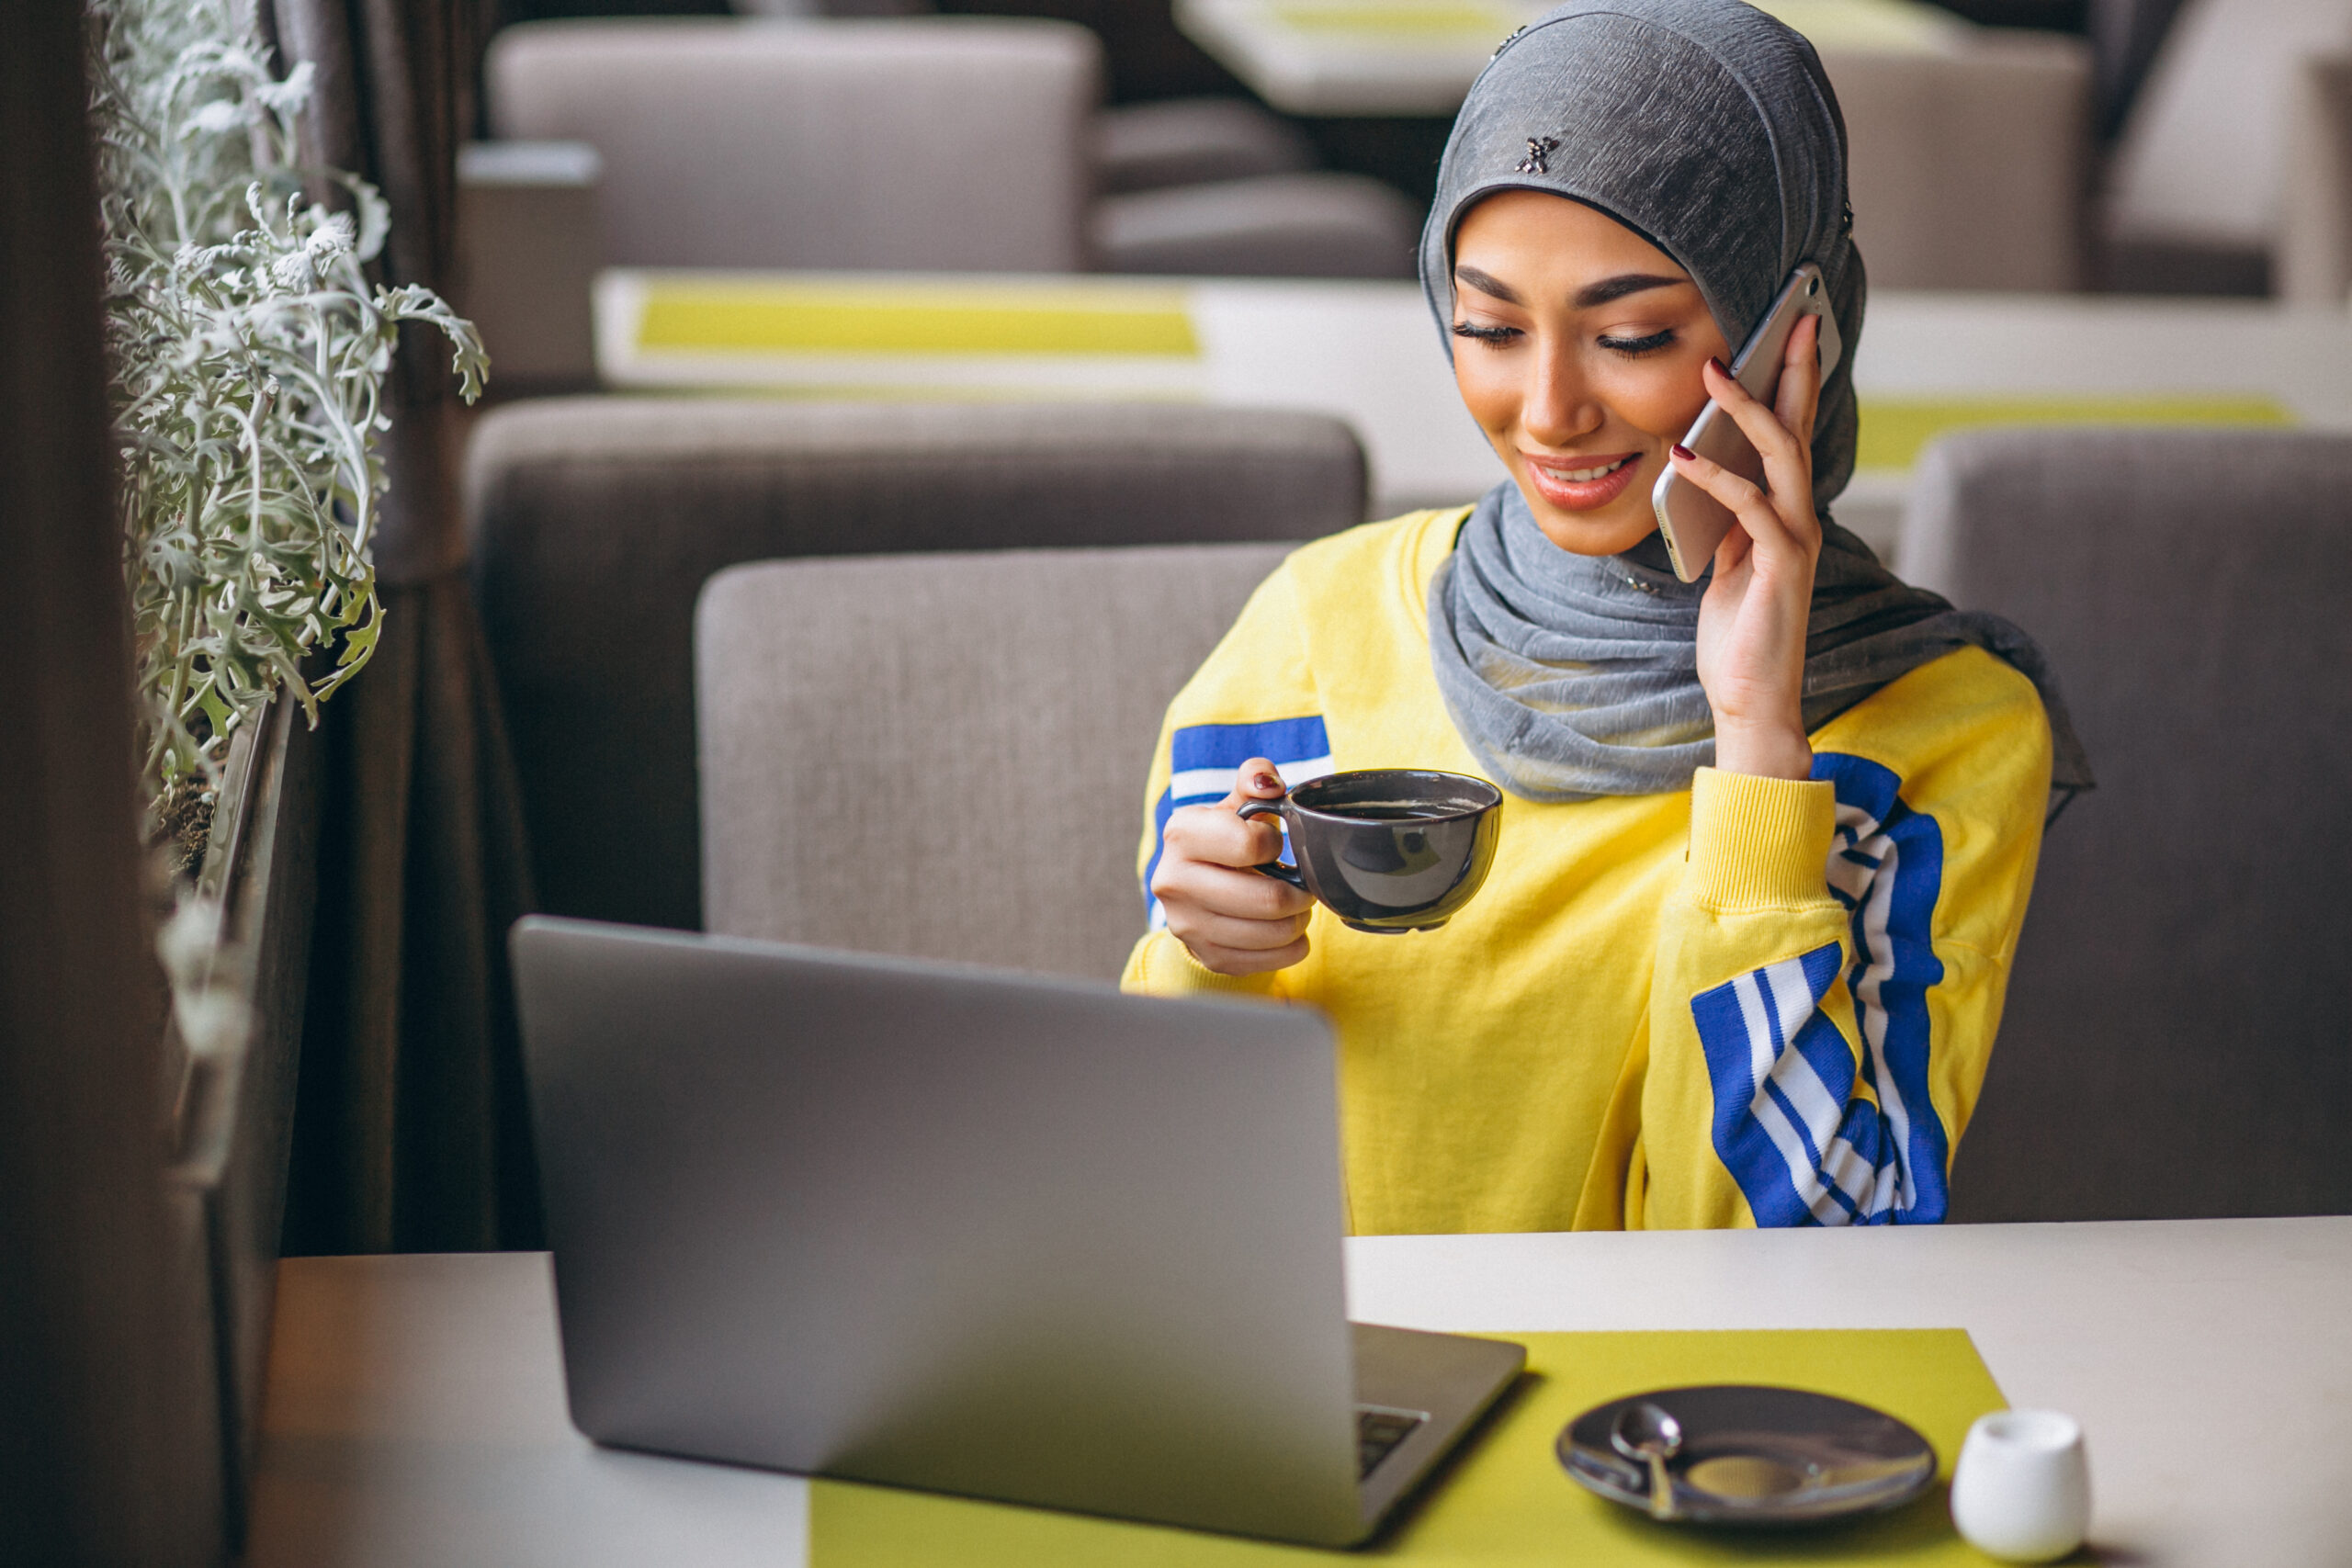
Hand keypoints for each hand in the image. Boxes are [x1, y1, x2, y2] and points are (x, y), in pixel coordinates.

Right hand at [1149, 756, 1313, 974]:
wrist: (1195, 891)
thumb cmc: (1225, 841)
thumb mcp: (1235, 804)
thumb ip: (1255, 780)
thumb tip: (1269, 784)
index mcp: (1181, 834)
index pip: (1249, 844)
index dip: (1275, 844)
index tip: (1274, 844)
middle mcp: (1174, 881)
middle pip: (1268, 899)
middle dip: (1300, 892)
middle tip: (1304, 885)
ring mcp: (1187, 925)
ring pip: (1273, 933)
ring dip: (1299, 920)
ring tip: (1296, 906)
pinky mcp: (1207, 957)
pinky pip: (1271, 960)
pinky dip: (1292, 946)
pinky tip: (1287, 929)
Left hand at [1667, 313, 1823, 781]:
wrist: (1751, 698)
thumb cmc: (1738, 636)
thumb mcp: (1727, 565)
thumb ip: (1727, 520)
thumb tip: (1704, 474)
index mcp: (1785, 516)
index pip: (1790, 437)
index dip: (1789, 385)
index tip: (1783, 337)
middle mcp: (1800, 519)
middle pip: (1800, 431)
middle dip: (1795, 373)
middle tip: (1791, 319)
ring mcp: (1795, 540)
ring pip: (1782, 458)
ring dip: (1750, 410)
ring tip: (1717, 373)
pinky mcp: (1782, 564)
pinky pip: (1751, 506)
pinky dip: (1717, 477)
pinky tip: (1685, 455)